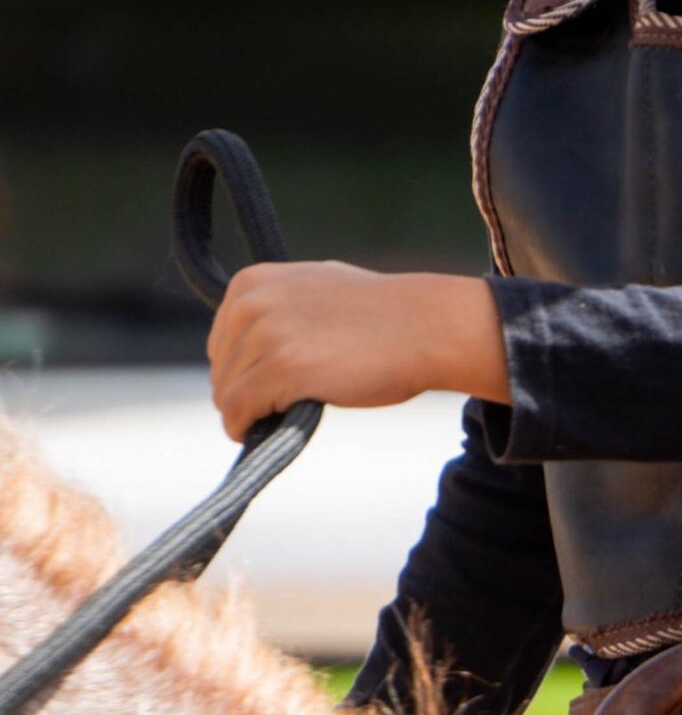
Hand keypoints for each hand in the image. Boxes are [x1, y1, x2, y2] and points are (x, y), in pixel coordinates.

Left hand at [206, 263, 508, 442]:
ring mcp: (265, 335)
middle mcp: (251, 304)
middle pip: (221, 371)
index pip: (222, 343)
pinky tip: (266, 432)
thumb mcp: (315, 290)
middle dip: (248, 394)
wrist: (426, 326)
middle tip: (286, 404)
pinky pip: (238, 413)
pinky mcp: (282, 369)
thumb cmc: (382, 315)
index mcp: (252, 282)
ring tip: (287, 415)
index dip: (246, 372)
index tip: (276, 385)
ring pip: (226, 396)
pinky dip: (245, 429)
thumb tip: (255, 339)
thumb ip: (278, 308)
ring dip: (250, 415)